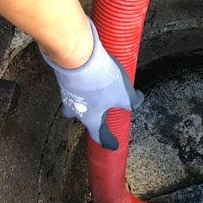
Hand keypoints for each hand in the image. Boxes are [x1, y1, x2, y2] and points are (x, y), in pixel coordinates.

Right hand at [42, 18, 142, 149]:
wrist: (77, 57)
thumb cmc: (100, 82)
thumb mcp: (124, 94)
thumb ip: (134, 101)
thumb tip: (138, 101)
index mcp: (89, 118)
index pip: (98, 135)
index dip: (107, 141)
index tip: (113, 145)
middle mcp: (75, 108)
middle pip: (78, 117)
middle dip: (86, 116)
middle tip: (96, 112)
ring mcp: (66, 92)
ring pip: (73, 99)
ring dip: (83, 97)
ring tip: (95, 88)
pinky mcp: (63, 76)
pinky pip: (72, 83)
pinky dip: (80, 81)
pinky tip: (88, 73)